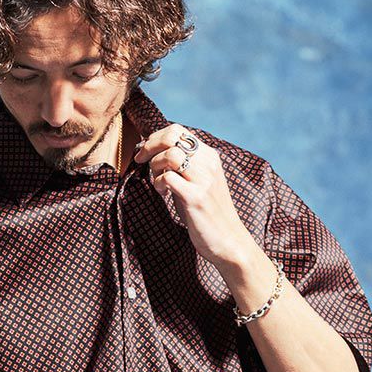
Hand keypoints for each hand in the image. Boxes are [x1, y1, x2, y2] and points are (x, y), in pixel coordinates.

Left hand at [132, 122, 250, 268]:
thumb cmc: (208, 214)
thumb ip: (183, 168)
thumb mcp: (199, 184)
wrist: (229, 241)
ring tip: (157, 181)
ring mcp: (203, 180)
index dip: (156, 137)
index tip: (146, 152)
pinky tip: (163, 194)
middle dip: (150, 146)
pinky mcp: (196, 197)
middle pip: (172, 136)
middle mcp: (208, 164)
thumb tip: (155, 155)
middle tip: (142, 161)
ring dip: (155, 165)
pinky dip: (158, 183)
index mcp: (209, 157)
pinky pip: (168, 178)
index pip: (178, 131)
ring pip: (170, 154)